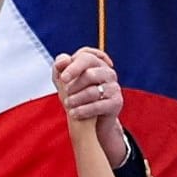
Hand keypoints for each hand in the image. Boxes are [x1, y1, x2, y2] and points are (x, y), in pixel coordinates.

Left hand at [52, 48, 127, 166]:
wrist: (94, 121)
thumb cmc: (77, 97)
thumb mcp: (64, 82)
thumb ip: (60, 68)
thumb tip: (63, 60)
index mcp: (96, 62)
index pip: (86, 56)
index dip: (73, 66)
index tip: (63, 78)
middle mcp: (107, 72)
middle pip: (90, 74)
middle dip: (74, 84)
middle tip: (65, 93)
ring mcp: (114, 87)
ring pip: (92, 91)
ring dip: (76, 99)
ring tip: (67, 104)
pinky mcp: (116, 102)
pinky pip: (98, 105)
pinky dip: (83, 110)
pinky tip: (74, 114)